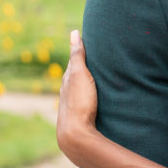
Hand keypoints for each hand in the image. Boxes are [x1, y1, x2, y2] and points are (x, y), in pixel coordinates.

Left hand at [57, 30, 99, 164]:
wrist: (75, 134)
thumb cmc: (79, 101)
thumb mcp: (80, 74)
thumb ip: (78, 54)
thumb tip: (74, 32)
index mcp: (68, 79)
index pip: (74, 60)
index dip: (81, 50)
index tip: (91, 40)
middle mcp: (68, 90)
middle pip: (76, 74)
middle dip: (84, 65)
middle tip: (97, 56)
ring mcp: (73, 103)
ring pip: (80, 88)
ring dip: (88, 81)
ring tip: (98, 75)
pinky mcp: (80, 114)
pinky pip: (85, 99)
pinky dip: (90, 93)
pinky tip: (95, 97)